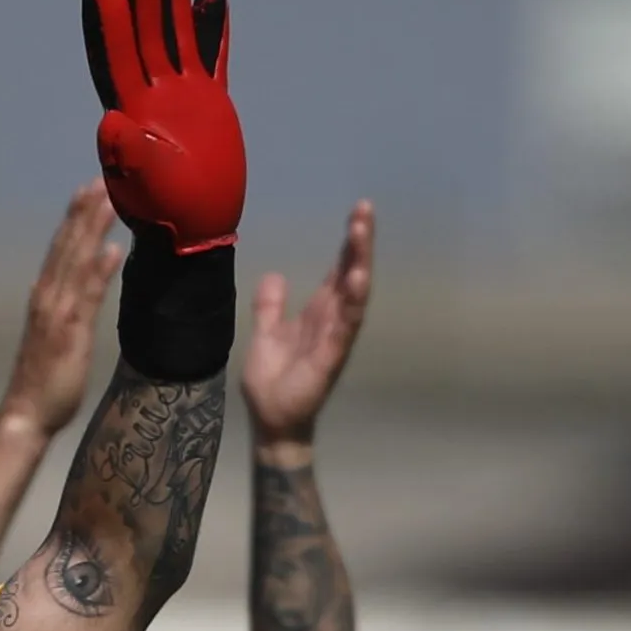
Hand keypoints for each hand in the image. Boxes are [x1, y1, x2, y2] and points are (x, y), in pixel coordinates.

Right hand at [1, 182, 122, 434]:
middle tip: (100, 178)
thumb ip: (60, 308)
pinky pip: (88, 296)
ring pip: (76, 262)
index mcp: (45, 297)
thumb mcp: (54, 335)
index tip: (88, 190)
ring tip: (109, 200)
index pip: (61, 249)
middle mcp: (48, 298)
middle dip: (83, 212)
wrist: (27, 412)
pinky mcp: (71, 332)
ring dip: (92, 230)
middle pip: (67, 246)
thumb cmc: (44, 380)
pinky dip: (99, 271)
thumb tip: (67, 284)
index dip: (74, 219)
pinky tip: (113, 250)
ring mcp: (58, 313)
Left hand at [81, 0, 243, 253]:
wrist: (193, 229)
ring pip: (176, 36)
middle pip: (145, 33)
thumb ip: (128, 154)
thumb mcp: (141, 186)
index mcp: (131, 109)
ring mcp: (183, 95)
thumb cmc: (161, 212)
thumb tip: (111, 121)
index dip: (109, 20)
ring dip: (172, 0)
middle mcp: (153, 94)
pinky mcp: (211, 102)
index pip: (117, 55)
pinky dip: (213, 28)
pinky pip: (211, 55)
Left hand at [243, 201, 373, 453]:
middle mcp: (333, 321)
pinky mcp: (331, 357)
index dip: (347, 244)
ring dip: (360, 264)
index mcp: (319, 314)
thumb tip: (275, 275)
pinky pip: (345, 326)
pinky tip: (357, 279)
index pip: (338, 271)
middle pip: (350, 275)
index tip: (357, 212)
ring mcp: (335, 338)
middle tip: (364, 209)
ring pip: (353, 295)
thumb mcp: (265, 334)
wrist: (272, 421)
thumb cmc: (273, 382)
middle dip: (359, 244)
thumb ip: (271, 306)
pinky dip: (352, 303)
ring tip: (361, 234)